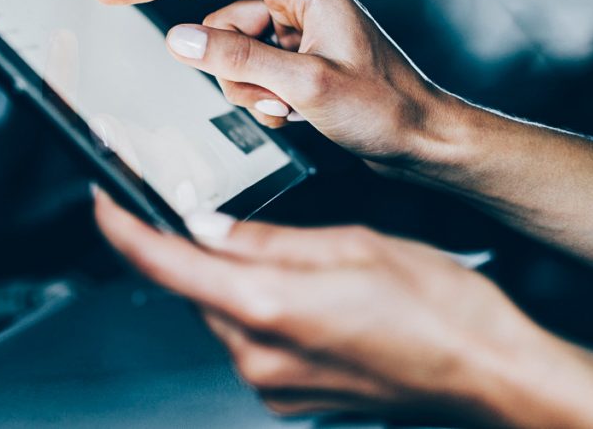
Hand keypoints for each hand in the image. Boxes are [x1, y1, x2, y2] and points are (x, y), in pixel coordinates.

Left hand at [93, 190, 592, 426]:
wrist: (490, 372)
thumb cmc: (438, 306)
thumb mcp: (349, 244)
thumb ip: (264, 238)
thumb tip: (206, 226)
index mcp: (267, 306)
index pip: (164, 262)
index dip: (122, 227)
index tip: (103, 197)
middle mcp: (257, 355)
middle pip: (191, 287)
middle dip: (186, 245)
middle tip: (197, 206)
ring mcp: (272, 383)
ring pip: (219, 312)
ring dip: (226, 276)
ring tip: (270, 247)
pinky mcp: (288, 396)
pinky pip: (246, 341)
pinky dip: (250, 307)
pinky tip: (290, 288)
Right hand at [95, 0, 460, 170]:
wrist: (422, 138)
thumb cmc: (385, 107)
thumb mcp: (306, 85)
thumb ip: (238, 59)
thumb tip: (179, 39)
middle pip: (217, 23)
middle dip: (233, 68)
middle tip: (275, 96)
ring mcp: (294, 26)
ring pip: (228, 52)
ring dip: (249, 88)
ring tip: (291, 106)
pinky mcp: (294, 53)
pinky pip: (247, 70)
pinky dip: (260, 96)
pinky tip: (295, 110)